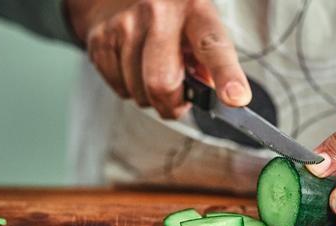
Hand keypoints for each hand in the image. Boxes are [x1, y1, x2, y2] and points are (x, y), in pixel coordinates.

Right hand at [66, 0, 251, 118]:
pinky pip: (120, 89)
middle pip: (162, 85)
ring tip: (153, 70)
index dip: (226, 76)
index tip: (236, 98)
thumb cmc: (172, 20)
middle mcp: (157, 13)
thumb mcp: (201, 28)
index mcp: (195, 10)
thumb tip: (211, 98)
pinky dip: (130, 88)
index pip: (213, 47)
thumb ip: (211, 64)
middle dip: (172, 105)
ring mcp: (124, 25)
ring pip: (139, 93)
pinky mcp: (100, 39)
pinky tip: (134, 66)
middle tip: (178, 99)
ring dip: (150, 96)